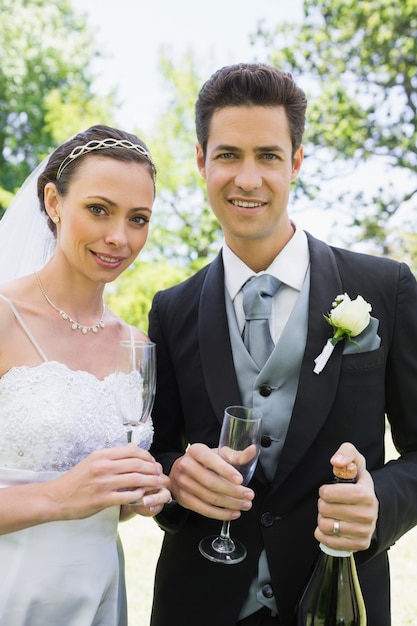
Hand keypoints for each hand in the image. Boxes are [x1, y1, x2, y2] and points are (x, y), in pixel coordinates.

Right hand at [49, 444, 165, 519]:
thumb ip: (110, 458)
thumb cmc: (75, 481)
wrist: (56, 497)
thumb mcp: (91, 462)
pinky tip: (144, 497)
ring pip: (135, 479)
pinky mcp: (102, 499)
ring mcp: (103, 483)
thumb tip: (131, 453)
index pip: (132, 450)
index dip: (147, 456)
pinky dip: (139, 496)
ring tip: (158, 485)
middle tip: (160, 474)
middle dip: (153, 469)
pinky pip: (127, 496)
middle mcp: (103, 466)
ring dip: (151, 482)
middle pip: (137, 464)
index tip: (152, 462)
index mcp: (101, 455)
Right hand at [168, 443, 254, 520]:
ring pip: (210, 498)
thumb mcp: (216, 454)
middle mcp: (186, 466)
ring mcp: (183, 484)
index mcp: (196, 451)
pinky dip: (221, 514)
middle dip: (233, 491)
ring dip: (230, 504)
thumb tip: (253, 451)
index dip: (226, 471)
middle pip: (212, 482)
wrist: (179, 470)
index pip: (211, 460)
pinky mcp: (184, 499)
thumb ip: (235, 455)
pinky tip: (233, 513)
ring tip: (245, 504)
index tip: (240, 480)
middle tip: (249, 495)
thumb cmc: (202, 461)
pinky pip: (204, 510)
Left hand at [315, 442, 378, 551]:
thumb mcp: (355, 460)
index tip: (327, 490)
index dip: (324, 491)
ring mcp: (365, 531)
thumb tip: (335, 461)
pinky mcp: (359, 544)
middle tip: (330, 502)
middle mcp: (369, 514)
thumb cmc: (357, 480)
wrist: (369, 503)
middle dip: (322, 504)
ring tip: (331, 513)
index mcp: (367, 493)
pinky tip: (330, 526)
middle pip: (325, 509)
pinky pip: (328, 541)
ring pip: (326, 526)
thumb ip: (346, 453)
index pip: (331, 494)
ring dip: (323, 518)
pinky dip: (323, 533)